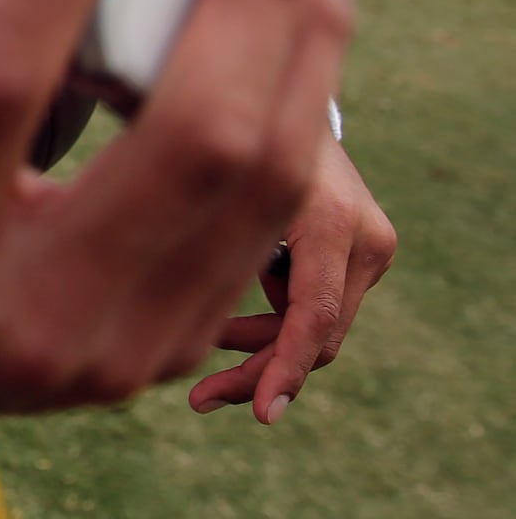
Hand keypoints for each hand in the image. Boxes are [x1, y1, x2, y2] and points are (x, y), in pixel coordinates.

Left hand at [190, 131, 394, 421]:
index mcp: (327, 221)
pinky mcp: (362, 255)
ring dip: (258, 348)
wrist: (285, 103)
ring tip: (197, 347)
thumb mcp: (211, 181)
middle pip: (315, 337)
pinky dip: (272, 324)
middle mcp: (363, 238)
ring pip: (315, 330)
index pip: (313, 319)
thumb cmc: (231, 137)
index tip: (261, 415)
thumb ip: (197, 237)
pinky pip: (314, 310)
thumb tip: (148, 300)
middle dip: (257, 372)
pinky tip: (219, 323)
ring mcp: (370, 248)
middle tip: (197, 398)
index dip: (282, 370)